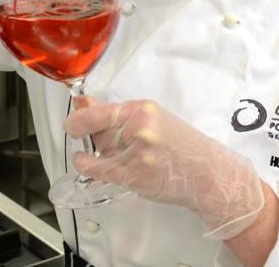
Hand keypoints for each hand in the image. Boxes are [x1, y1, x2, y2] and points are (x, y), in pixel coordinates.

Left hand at [65, 97, 265, 239]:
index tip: (73, 121)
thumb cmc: (181, 145)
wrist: (205, 173)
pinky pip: (97, 169)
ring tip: (112, 152)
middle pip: (94, 129)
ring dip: (96, 151)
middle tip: (93, 136)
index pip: (97, 111)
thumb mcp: (153, 118)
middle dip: (88, 133)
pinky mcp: (134, 175)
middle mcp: (138, 128)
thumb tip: (82, 103)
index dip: (77, 116)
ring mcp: (135, 153)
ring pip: (97, 149)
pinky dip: (86, 164)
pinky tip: (85, 160)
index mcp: (143, 109)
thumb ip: (118, 113)